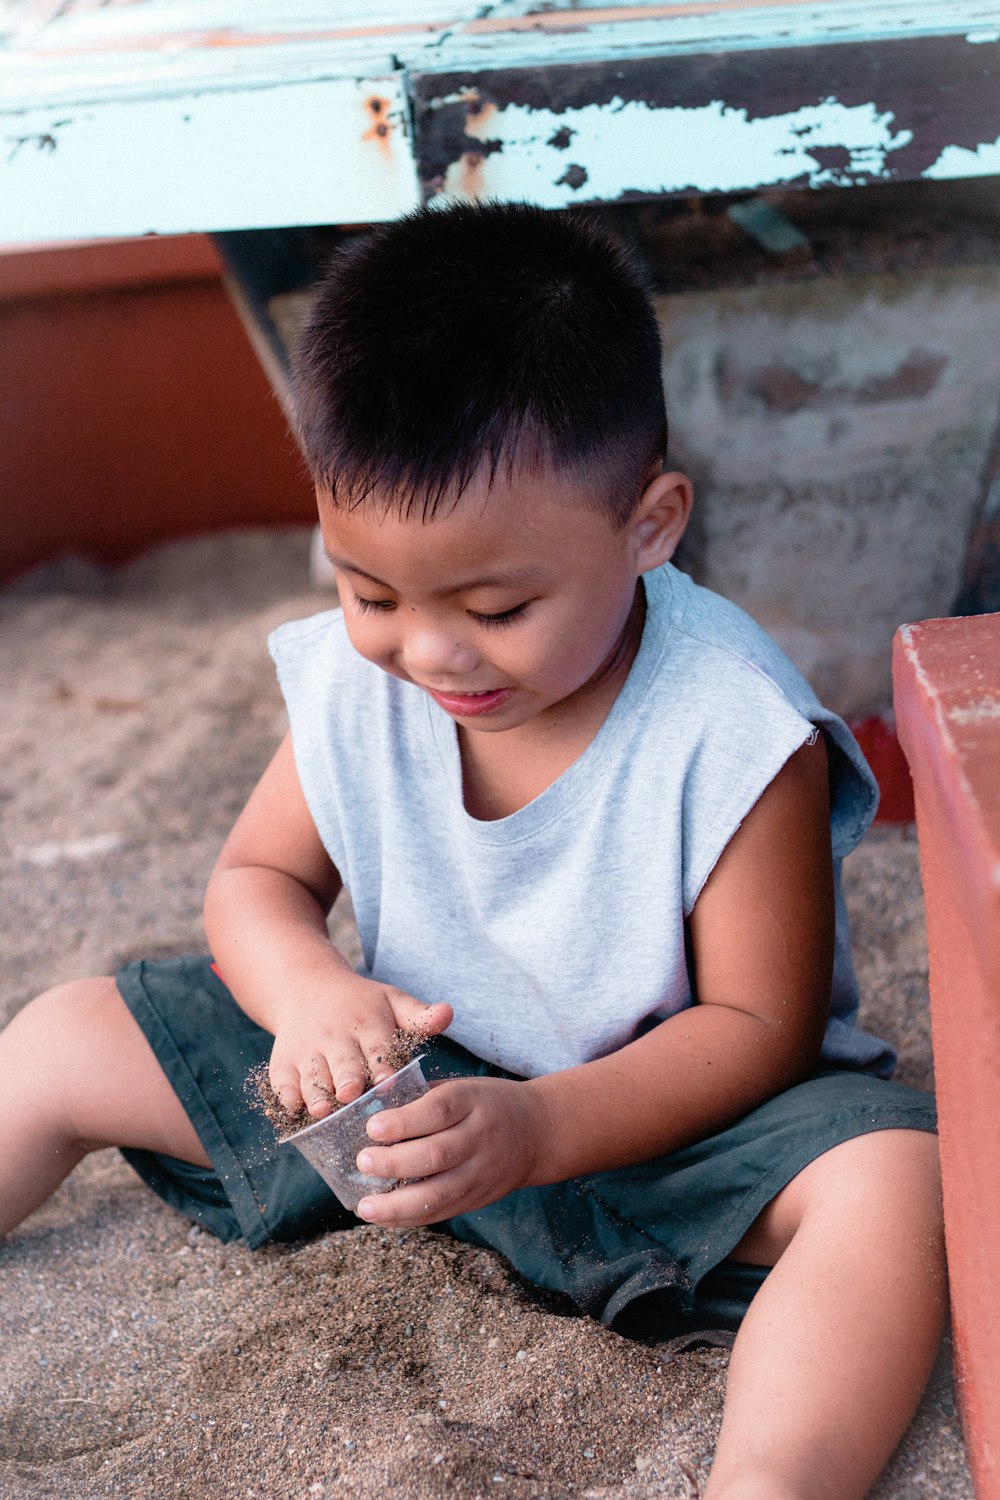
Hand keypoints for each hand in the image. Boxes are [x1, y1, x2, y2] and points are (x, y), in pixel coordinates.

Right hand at [267, 972, 451, 1118]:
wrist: (307, 987)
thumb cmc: (361, 1004)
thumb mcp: (392, 1001)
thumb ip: (420, 1015)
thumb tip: (449, 1013)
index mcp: (367, 1024)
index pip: (377, 1045)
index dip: (382, 1064)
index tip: (387, 1081)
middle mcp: (335, 1036)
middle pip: (342, 1062)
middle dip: (346, 1078)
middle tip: (350, 1094)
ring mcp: (306, 1050)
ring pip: (311, 1075)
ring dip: (316, 1093)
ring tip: (322, 1110)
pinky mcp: (283, 1062)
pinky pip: (282, 1082)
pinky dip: (286, 1098)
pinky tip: (293, 1113)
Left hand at [352, 1076, 548, 1225]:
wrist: (537, 1131)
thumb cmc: (484, 1103)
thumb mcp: (460, 1087)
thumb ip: (420, 1097)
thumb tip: (369, 1105)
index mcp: (472, 1101)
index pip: (438, 1112)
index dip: (404, 1121)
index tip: (372, 1127)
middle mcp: (480, 1137)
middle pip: (436, 1155)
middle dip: (395, 1163)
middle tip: (363, 1162)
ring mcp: (482, 1172)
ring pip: (439, 1193)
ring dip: (398, 1205)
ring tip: (365, 1206)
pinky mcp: (479, 1198)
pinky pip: (442, 1212)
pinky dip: (409, 1218)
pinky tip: (383, 1217)